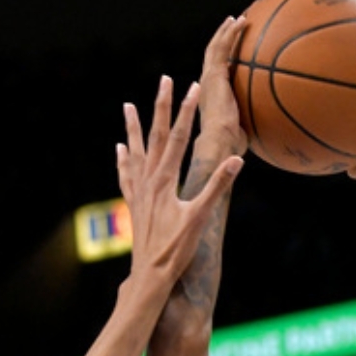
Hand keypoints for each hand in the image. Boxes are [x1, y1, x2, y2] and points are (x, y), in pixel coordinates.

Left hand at [118, 77, 243, 290]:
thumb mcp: (200, 218)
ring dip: (133, 127)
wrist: (150, 275)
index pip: (179, 137)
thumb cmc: (176, 249)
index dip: (188, 111)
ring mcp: (139, 192)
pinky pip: (126, 175)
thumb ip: (217, 188)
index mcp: (165, 180)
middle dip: (162, 106)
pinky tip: (120, 149)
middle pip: (156, 136)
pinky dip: (123, 159)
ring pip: (136, 151)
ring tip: (128, 105)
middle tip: (164, 80)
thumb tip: (235, 162)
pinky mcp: (134, 204)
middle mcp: (149, 181)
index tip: (193, 86)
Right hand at [198, 16, 251, 160]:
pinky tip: (242, 21)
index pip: (218, 71)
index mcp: (214, 95)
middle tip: (233, 27)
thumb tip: (277, 123)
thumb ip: (257, 120)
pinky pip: (223, 47)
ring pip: (216, 47)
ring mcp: (209, 77)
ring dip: (226, 31)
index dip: (225, 59)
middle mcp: (208, 83)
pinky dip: (231, 32)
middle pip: (214, 55)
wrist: (220, 141)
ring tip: (236, 19)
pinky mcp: (214, 73)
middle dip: (223, 39)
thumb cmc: (233, 143)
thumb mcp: (248, 128)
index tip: (235, 50)